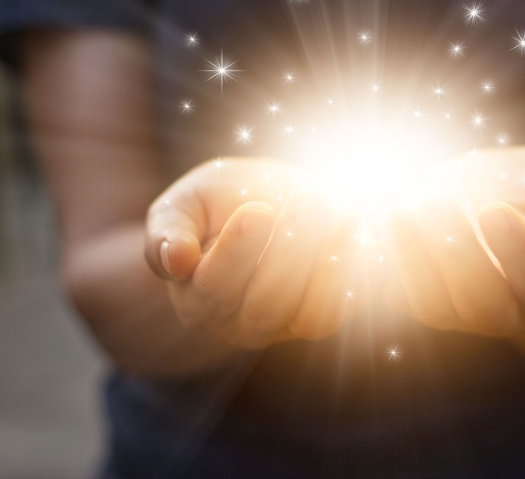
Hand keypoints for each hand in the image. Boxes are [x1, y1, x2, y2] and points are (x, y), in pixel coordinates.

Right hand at [145, 157, 366, 348]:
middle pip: (266, 304)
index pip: (214, 286)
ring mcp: (281, 327)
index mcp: (195, 297)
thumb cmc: (214, 204)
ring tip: (337, 210)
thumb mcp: (183, 205)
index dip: (237, 251)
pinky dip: (351, 271)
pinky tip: (356, 225)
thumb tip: (175, 260)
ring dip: (326, 263)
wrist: (260, 206)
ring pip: (308, 314)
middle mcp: (236, 323)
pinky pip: (339, 308)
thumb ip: (169, 231)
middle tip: (308, 198)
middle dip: (290, 252)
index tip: (258, 211)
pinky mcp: (317, 317)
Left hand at [382, 146, 524, 335]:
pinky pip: (389, 297)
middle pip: (483, 307)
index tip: (494, 209)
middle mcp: (503, 307)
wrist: (483, 197)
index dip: (518, 253)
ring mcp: (454, 308)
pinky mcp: (411, 297)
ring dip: (412, 260)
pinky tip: (368, 221)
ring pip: (432, 307)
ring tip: (400, 208)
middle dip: (459, 258)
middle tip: (438, 201)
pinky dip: (377, 264)